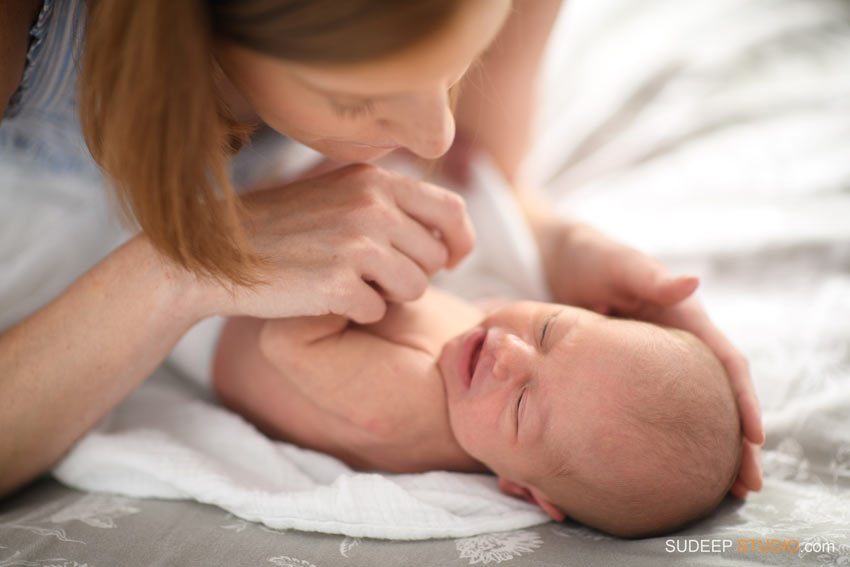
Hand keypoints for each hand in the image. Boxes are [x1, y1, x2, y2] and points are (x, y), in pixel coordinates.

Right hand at [203, 163, 474, 322]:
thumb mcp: (339, 194)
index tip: (452, 262)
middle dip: (412, 275)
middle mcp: (371, 205)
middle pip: (434, 258)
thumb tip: (449, 232)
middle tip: (369, 276)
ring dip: (387, 296)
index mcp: (375, 179)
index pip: (452, 210)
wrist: (214, 253)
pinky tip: (325, 298)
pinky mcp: (337, 282)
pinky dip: (357, 313)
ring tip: (347, 283)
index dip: (461, 242)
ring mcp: (355, 243)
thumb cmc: (282, 229)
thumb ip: (390, 202)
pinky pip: (378, 312)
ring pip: (414, 289)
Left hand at [543, 223, 763, 495]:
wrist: (548, 263)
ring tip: (710, 494)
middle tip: (743, 487)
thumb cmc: (589, 256)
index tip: (755, 440)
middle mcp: (672, 348)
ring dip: (698, 450)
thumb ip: (649, 277)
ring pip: (681, 413)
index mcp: (683, 320)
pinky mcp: (618, 379)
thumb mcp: (616, 263)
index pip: (725, 363)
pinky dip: (655, 442)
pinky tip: (653, 473)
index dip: (743, 400)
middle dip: (732, 442)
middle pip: (712, 399)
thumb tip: (691, 283)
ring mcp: (646, 367)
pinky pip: (643, 413)